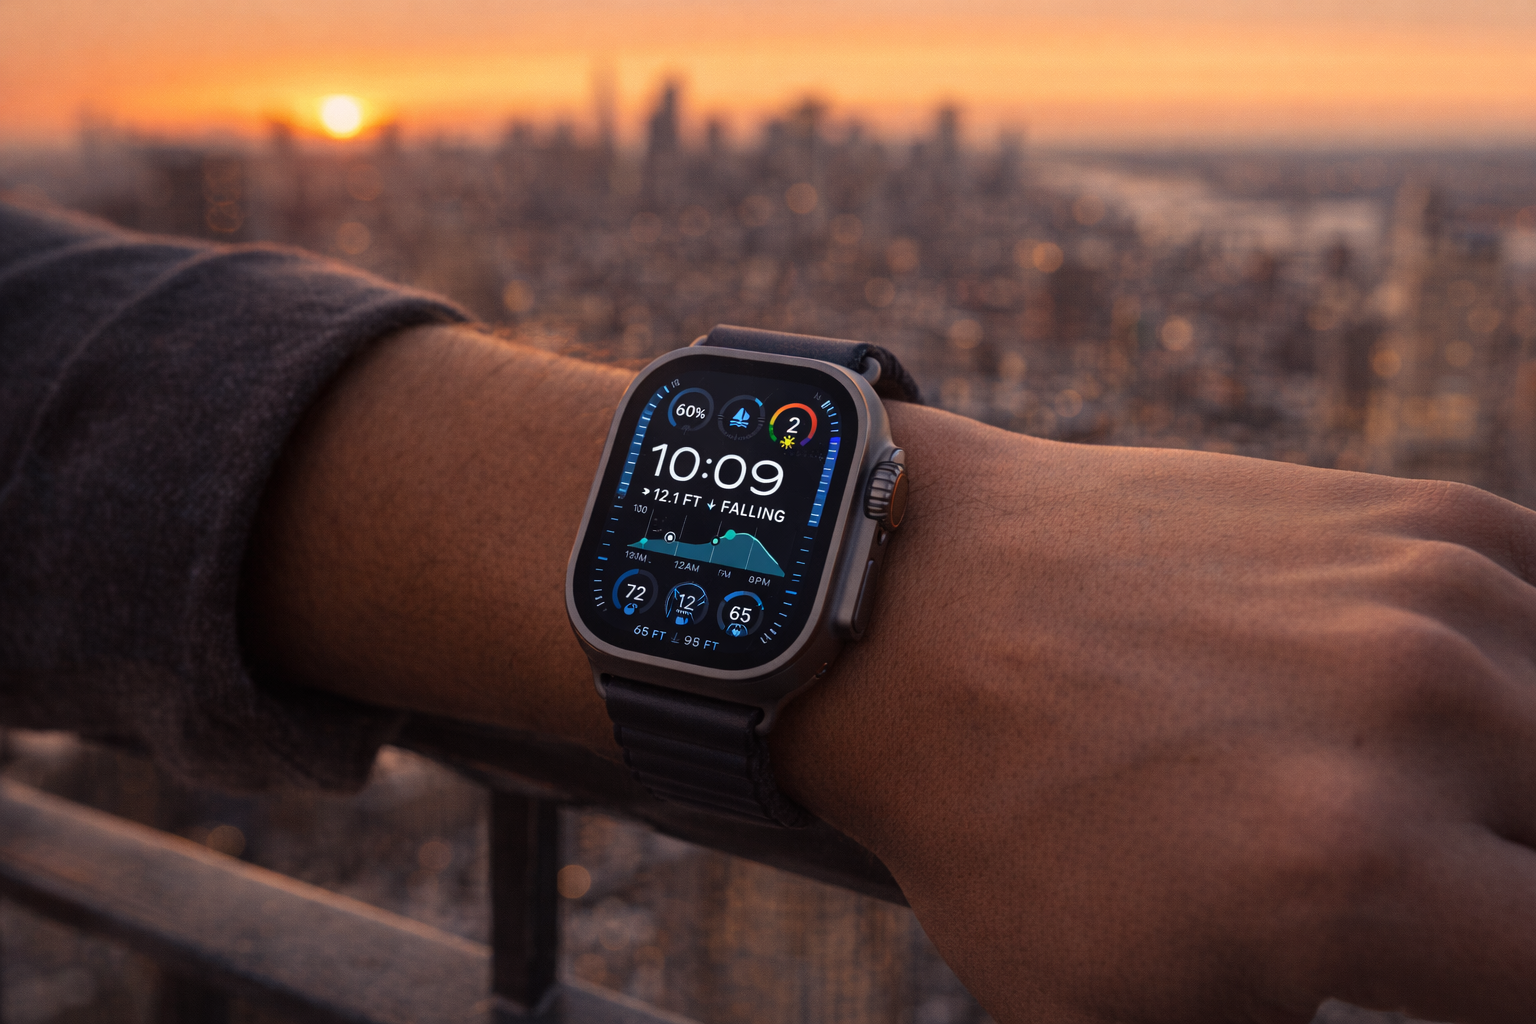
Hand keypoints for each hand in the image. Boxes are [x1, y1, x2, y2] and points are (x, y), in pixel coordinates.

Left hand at [776, 403, 1535, 1023]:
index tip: (1457, 964)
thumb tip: (1401, 996)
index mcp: (1359, 869)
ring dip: (1515, 784)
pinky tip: (1434, 708)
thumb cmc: (996, 824)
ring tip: (1414, 803)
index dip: (1503, 981)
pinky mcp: (1417, 516)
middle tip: (1418, 891)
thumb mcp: (1128, 1011)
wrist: (920, 608)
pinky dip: (1522, 674)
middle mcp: (1425, 713)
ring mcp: (1431, 591)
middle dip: (1502, 888)